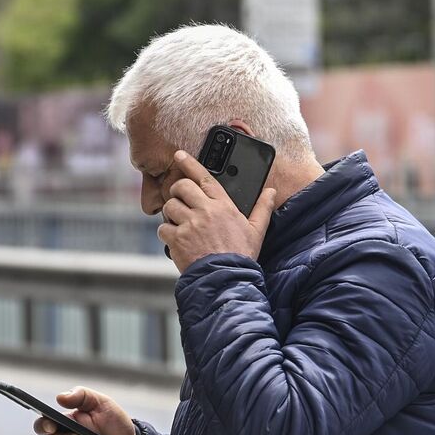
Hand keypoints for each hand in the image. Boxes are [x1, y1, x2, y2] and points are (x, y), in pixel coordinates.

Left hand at [157, 151, 275, 271]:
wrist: (227, 279)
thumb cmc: (241, 255)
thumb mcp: (257, 230)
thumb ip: (262, 208)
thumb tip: (270, 191)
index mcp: (223, 205)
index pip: (204, 177)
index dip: (189, 163)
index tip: (179, 155)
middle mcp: (205, 211)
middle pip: (181, 187)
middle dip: (177, 192)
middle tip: (180, 201)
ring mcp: (189, 224)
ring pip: (169, 207)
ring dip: (172, 214)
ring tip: (180, 224)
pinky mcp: (177, 239)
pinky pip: (163, 228)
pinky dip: (167, 234)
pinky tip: (176, 240)